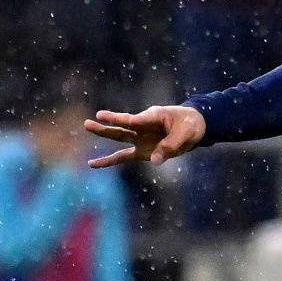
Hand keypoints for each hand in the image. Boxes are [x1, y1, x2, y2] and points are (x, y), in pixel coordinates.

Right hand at [84, 105, 206, 167]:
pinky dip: (108, 161)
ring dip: (104, 133)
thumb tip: (154, 161)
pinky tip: (93, 164)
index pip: (136, 119)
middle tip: (91, 120)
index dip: (124, 120)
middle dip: (108, 123)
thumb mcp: (186, 133)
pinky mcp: (142, 151)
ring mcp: (141, 138)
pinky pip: (122, 157)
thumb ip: (171, 145)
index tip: (112, 118)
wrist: (195, 127)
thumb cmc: (190, 125)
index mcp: (154, 116)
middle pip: (123, 126)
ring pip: (119, 137)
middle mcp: (143, 126)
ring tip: (86, 125)